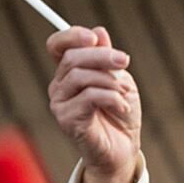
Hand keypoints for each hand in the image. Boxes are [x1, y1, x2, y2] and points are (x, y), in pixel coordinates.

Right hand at [45, 27, 144, 182]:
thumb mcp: (119, 81)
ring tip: (125, 94)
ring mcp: (59, 103)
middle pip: (72, 58)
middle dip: (102, 56)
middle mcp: (59, 85)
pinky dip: (112, 98)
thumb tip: (99, 32)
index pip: (57, 46)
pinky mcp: (66, 119)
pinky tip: (122, 107)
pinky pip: (89, 97)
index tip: (94, 37)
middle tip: (125, 61)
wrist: (123, 150)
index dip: (71, 36)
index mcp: (69, 72)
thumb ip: (107, 60)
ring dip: (110, 82)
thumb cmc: (120, 115)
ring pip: (81, 77)